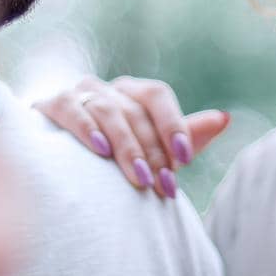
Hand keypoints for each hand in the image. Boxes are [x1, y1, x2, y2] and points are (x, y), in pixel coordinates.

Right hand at [33, 77, 229, 199]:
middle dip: (153, 151)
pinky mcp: (50, 105)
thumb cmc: (112, 161)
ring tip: (140, 178)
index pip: (157, 95)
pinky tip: (101, 150)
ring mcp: (78, 94)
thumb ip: (185, 136)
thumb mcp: (152, 150)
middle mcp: (107, 89)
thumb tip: (225, 118)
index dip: (173, 124)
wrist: (59, 170)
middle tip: (163, 186)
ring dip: (127, 146)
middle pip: (135, 110)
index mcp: (132, 93)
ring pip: (108, 111)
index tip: (186, 159)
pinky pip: (71, 109)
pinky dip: (87, 128)